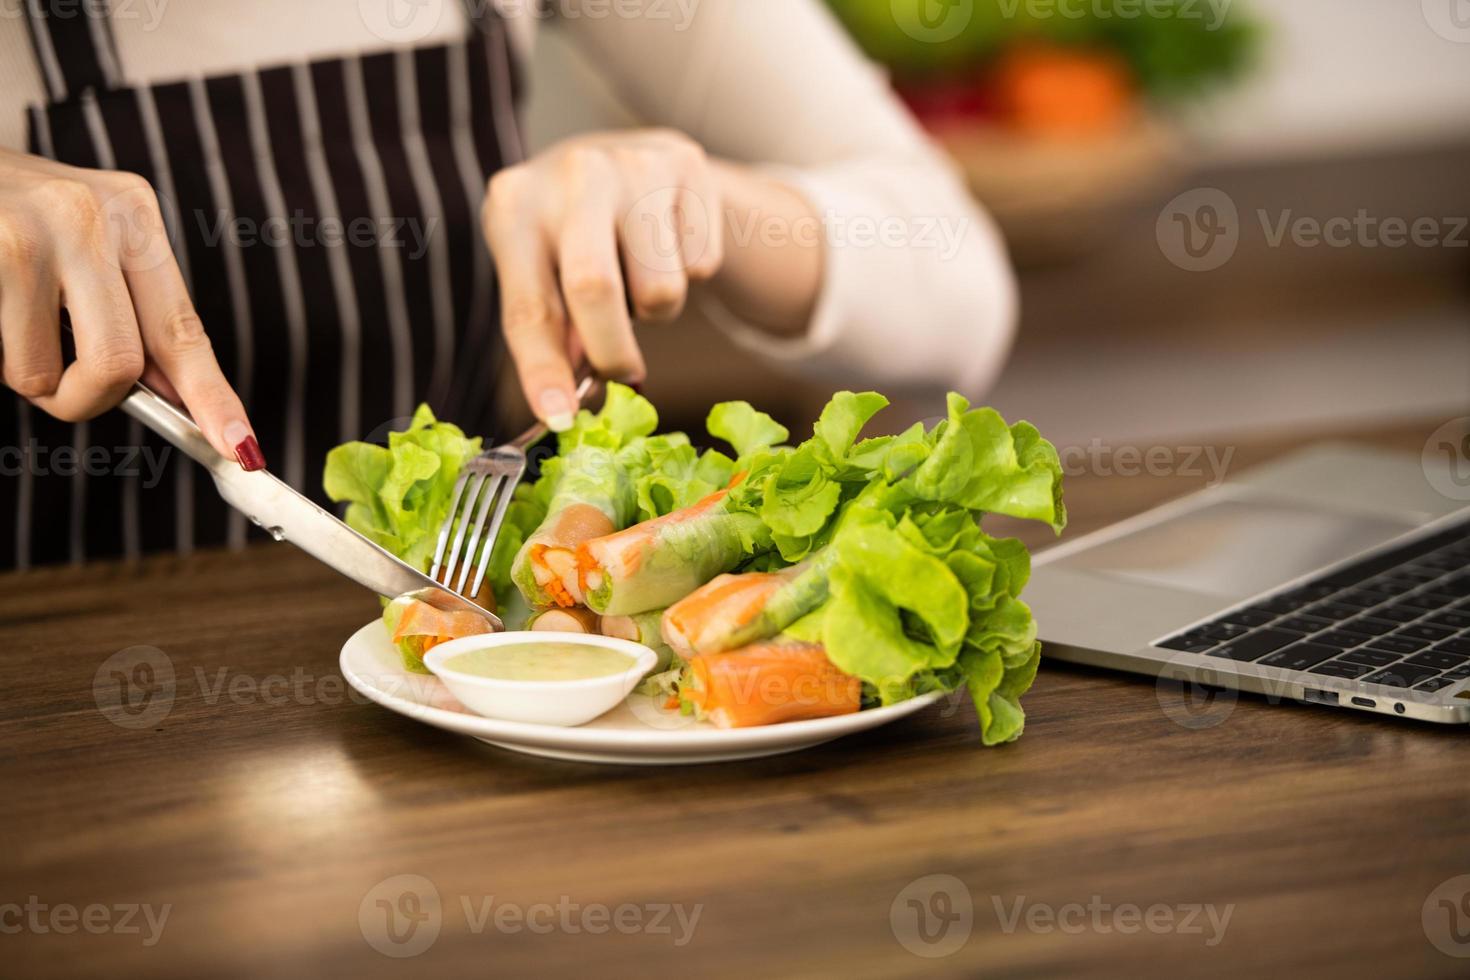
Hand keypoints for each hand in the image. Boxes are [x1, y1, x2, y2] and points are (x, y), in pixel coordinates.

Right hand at [0, 149, 262, 468]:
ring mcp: (25, 232)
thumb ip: (132, 312)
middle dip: (86, 400)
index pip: (183, 327)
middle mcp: (87, 215)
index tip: (241, 449)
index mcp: (133, 214)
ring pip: (39, 374)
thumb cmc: (12, 216)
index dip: (212, 396)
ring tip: (3, 316)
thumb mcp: (86, 241)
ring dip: (21, 372)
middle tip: (61, 390)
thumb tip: (174, 397)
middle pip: (119, 365)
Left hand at [482, 129, 724, 429]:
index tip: (560, 416)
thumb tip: (567, 406)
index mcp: (514, 204)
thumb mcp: (538, 269)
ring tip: (637, 279)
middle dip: (612, 352)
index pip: (529, 306)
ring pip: (662, 291)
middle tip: (621, 373)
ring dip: (655, 310)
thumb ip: (549, 331)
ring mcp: (634, 165)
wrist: (625, 156)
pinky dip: (689, 275)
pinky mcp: (687, 166)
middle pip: (595, 290)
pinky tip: (666, 246)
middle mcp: (572, 175)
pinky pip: (702, 266)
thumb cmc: (568, 234)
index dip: (543, 370)